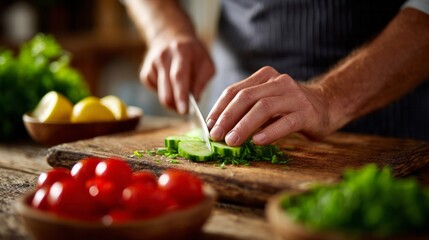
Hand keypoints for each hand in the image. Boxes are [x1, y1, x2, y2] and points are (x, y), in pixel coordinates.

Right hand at [140, 35, 214, 113]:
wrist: (170, 37)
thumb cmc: (193, 53)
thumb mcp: (206, 62)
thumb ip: (202, 80)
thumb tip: (195, 99)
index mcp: (180, 50)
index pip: (178, 76)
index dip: (181, 95)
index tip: (185, 111)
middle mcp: (163, 56)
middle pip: (167, 89)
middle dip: (176, 105)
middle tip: (185, 111)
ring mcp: (151, 64)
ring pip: (161, 94)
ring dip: (173, 102)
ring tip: (182, 98)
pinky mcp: (145, 73)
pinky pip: (156, 92)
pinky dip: (166, 94)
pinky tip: (171, 85)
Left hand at [206, 66, 333, 145]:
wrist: (327, 105)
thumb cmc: (289, 107)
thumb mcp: (266, 102)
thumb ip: (246, 110)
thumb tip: (218, 128)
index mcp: (264, 77)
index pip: (235, 90)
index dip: (219, 108)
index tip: (208, 126)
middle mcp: (279, 82)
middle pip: (246, 97)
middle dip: (228, 117)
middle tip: (216, 136)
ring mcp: (294, 96)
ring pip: (264, 108)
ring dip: (244, 126)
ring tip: (232, 141)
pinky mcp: (307, 113)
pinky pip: (286, 122)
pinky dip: (270, 132)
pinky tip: (257, 141)